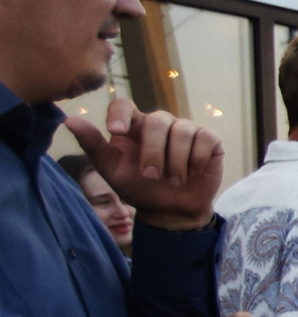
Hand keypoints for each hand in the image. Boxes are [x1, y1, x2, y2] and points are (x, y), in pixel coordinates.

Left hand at [62, 96, 223, 228]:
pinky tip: (192, 173)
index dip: (120, 113)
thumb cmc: (139, 188)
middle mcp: (159, 123)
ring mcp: (186, 129)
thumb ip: (93, 145)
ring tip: (174, 181)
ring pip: (182, 131)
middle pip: (156, 120)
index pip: (124, 105)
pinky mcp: (209, 139)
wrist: (171, 211)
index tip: (117, 131)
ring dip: (176, 161)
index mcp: (133, 127)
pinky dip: (197, 160)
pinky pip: (205, 138)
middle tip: (151, 176)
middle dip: (153, 152)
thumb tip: (68, 120)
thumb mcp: (111, 170)